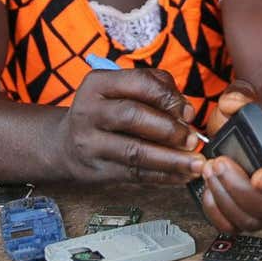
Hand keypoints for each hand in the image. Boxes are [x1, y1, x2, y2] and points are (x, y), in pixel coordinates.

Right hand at [52, 68, 206, 184]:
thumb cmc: (107, 112)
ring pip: (134, 152)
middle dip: (169, 129)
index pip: (140, 83)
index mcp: (98, 83)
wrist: (67, 144)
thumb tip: (187, 113)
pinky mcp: (96, 171)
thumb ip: (156, 91)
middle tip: (192, 139)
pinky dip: (163, 177)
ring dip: (171, 159)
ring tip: (194, 163)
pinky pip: (134, 175)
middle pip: (132, 116)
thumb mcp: (121, 90)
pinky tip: (182, 176)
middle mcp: (89, 111)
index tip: (189, 113)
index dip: (169, 98)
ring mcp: (90, 143)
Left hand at [197, 81, 261, 232]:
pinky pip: (236, 227)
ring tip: (209, 174)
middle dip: (239, 188)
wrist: (258, 137)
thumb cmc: (257, 122)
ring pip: (253, 220)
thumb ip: (239, 95)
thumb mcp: (249, 99)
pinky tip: (209, 193)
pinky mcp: (251, 215)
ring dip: (225, 200)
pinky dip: (218, 215)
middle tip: (218, 164)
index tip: (260, 178)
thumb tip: (230, 103)